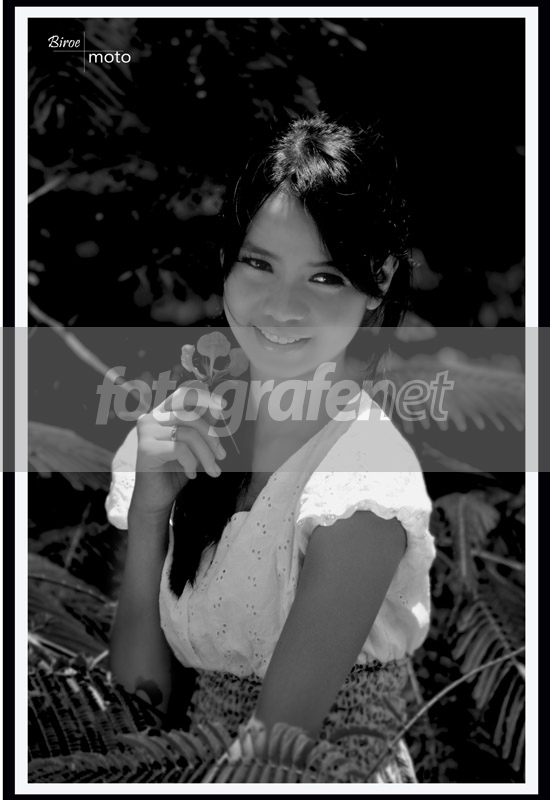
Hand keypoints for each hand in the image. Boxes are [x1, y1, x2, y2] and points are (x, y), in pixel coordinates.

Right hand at [129, 381, 226, 518]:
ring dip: (206, 455)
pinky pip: (180, 449)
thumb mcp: (193, 445)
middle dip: (212, 436)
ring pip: (188, 433)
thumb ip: (202, 425)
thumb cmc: (174, 471)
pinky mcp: (146, 448)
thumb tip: (218, 408)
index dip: (205, 396)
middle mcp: (151, 417)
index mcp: (162, 413)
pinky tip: (191, 474)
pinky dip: (192, 463)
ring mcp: (146, 431)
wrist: (156, 499)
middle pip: (190, 415)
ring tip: (212, 470)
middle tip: (221, 456)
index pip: (184, 393)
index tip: (224, 405)